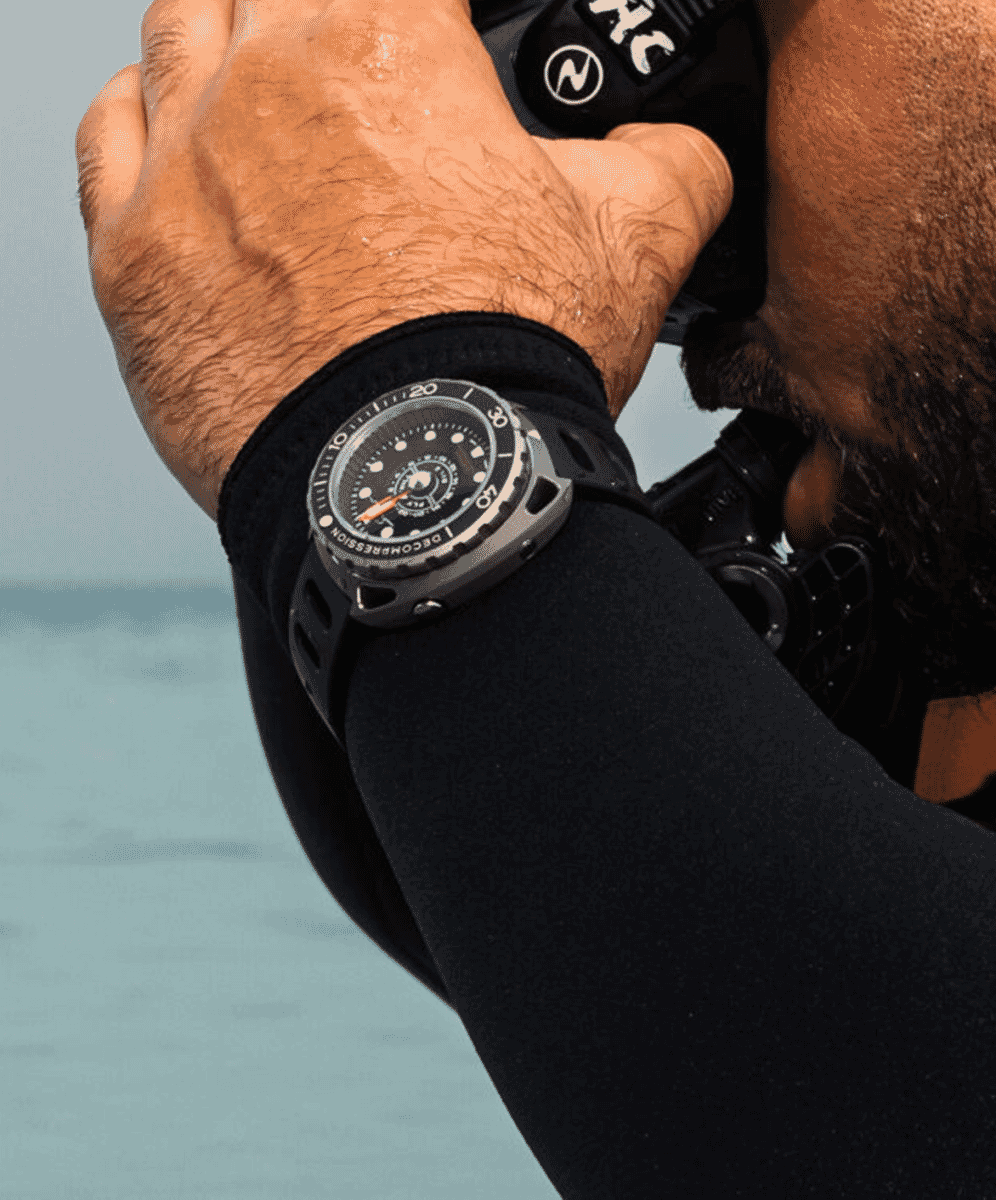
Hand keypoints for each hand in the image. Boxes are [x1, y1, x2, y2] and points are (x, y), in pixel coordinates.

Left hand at [75, 0, 732, 519]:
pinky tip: (189, 147)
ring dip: (231, 44)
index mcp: (386, 42)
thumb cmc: (505, 367)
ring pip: (181, 30)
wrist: (417, 491)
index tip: (451, 42)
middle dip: (332, 19)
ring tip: (281, 100)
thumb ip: (670, 154)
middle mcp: (266, 79)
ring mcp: (186, 166)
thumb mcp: (639, 236)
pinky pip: (112, 134)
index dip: (438, 12)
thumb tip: (682, 140)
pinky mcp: (135, 258)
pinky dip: (146, 120)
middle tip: (370, 80)